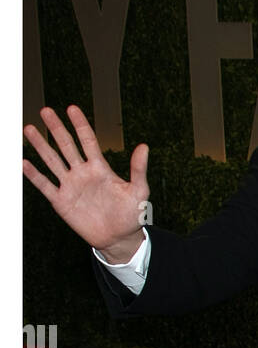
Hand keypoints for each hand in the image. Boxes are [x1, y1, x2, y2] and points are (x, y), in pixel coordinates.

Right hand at [23, 105, 148, 261]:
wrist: (119, 239)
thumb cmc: (131, 215)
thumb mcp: (139, 191)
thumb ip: (138, 170)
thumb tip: (144, 147)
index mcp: (100, 168)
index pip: (88, 141)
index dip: (80, 125)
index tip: (72, 108)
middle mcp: (82, 173)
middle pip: (66, 146)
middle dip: (56, 128)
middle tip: (45, 111)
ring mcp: (70, 186)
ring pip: (52, 161)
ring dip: (41, 146)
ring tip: (29, 129)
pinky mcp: (61, 202)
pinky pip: (45, 185)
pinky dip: (34, 175)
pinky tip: (24, 162)